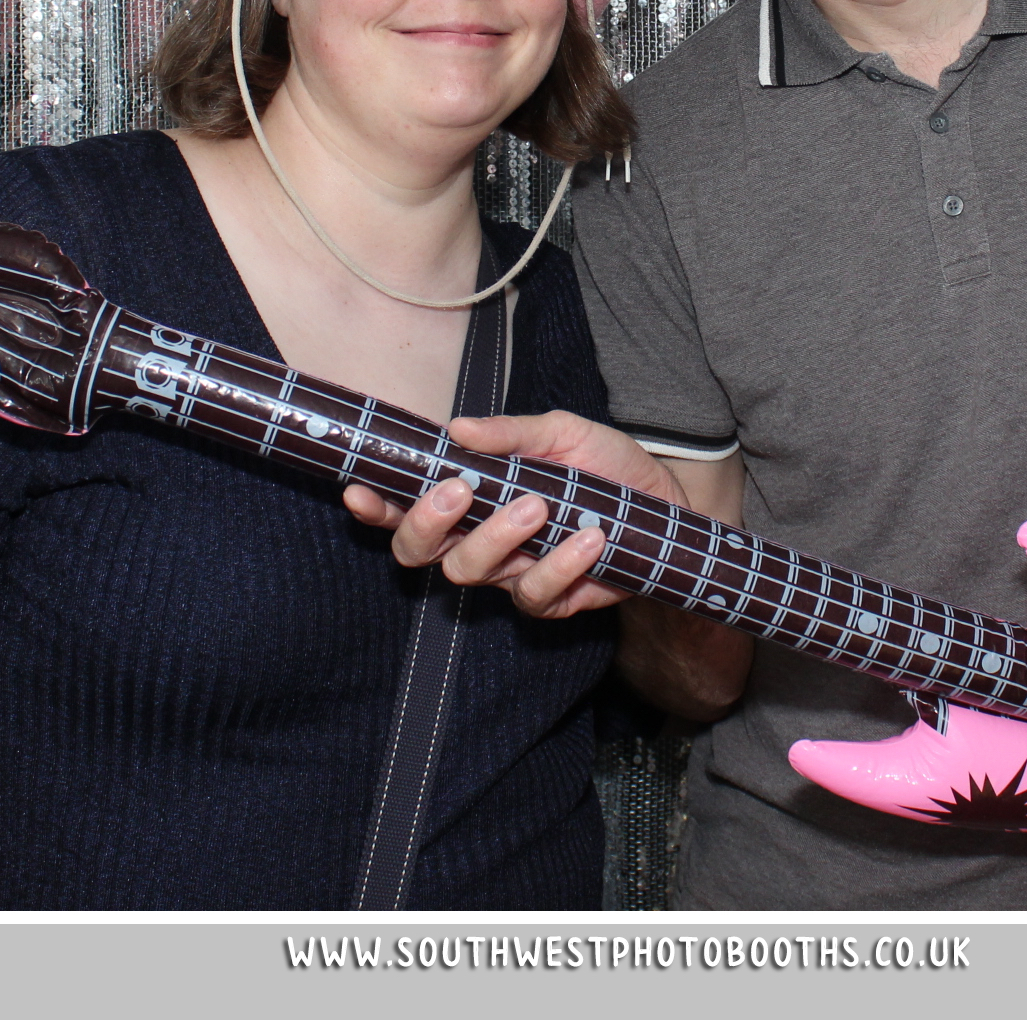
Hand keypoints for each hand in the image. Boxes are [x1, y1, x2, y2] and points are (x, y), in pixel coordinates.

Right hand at [343, 410, 682, 618]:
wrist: (665, 499)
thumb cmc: (604, 463)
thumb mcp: (562, 432)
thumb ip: (511, 434)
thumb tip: (457, 427)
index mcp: (470, 497)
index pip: (405, 507)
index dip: (377, 505)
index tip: (362, 488)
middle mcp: (478, 539)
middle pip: (419, 551)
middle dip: (428, 522)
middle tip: (461, 490)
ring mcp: (510, 573)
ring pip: (470, 572)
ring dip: (497, 538)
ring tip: (539, 506)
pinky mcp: (550, 599)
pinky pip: (535, 593)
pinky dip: (560, 564)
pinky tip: (589, 539)